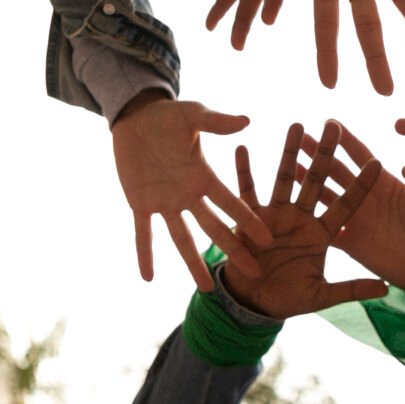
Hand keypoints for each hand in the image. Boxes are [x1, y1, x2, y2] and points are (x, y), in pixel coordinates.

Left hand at [112, 93, 271, 290]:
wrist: (137, 117)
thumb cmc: (169, 115)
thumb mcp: (194, 115)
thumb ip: (217, 121)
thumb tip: (246, 120)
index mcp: (204, 176)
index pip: (230, 203)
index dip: (248, 220)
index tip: (267, 240)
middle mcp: (188, 194)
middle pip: (214, 227)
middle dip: (233, 249)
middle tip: (253, 273)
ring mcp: (165, 202)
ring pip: (182, 239)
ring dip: (193, 263)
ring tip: (208, 289)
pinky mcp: (140, 203)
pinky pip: (142, 233)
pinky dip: (145, 253)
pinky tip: (148, 277)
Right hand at [223, 120, 386, 316]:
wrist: (253, 305)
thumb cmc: (289, 299)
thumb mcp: (323, 295)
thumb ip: (352, 288)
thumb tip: (387, 289)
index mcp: (322, 233)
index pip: (347, 204)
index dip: (361, 185)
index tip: (377, 162)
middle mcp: (301, 218)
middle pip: (317, 181)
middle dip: (325, 154)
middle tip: (333, 127)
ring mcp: (276, 216)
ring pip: (285, 178)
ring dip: (290, 153)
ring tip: (296, 125)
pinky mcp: (250, 219)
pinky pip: (246, 192)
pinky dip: (244, 171)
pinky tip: (242, 148)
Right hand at [299, 124, 404, 300]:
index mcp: (384, 183)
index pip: (361, 155)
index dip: (346, 140)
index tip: (330, 121)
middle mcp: (365, 197)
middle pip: (336, 170)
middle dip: (318, 153)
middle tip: (300, 135)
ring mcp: (355, 219)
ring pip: (325, 195)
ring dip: (308, 181)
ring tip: (289, 164)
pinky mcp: (350, 242)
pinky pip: (325, 228)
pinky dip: (308, 220)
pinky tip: (292, 210)